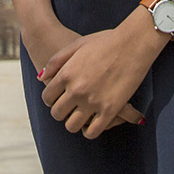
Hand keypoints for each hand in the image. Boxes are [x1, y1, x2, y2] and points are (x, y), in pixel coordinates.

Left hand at [39, 10, 165, 138]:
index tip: (58, 98)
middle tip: (69, 107)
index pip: (47, 97)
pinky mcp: (110, 110)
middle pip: (57, 113)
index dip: (51, 99)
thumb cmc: (105, 41)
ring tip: (80, 115)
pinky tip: (92, 123)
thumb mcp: (76, 45)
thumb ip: (56, 62)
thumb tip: (42, 77)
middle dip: (61, 112)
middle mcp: (76, 90)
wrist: (132, 43)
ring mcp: (92, 101)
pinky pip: (92, 131)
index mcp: (66, 74)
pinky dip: (89, 131)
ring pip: (72, 125)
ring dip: (74, 122)